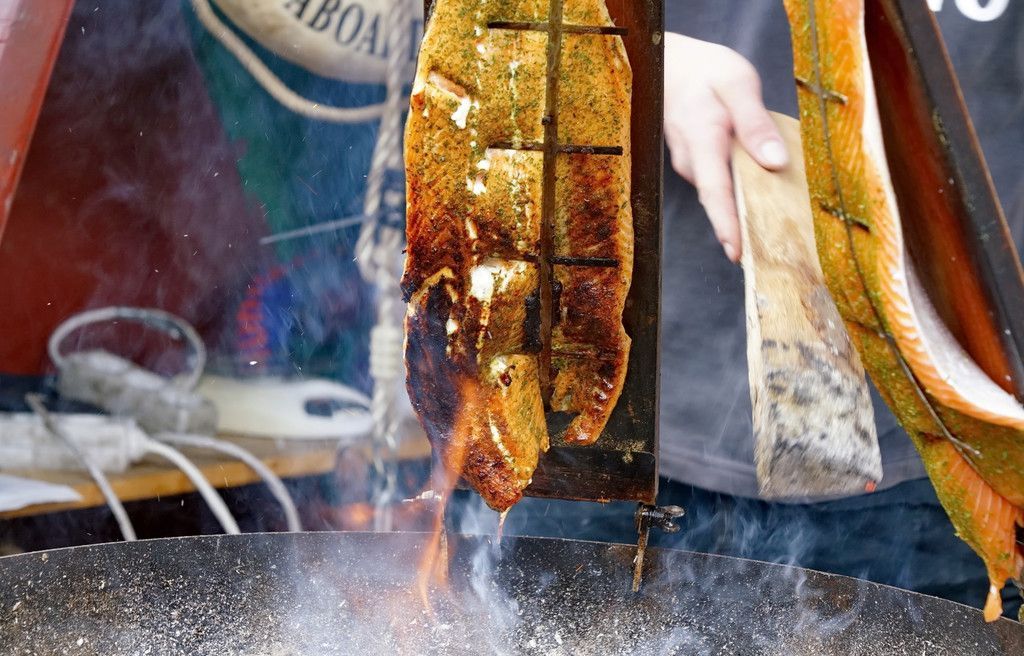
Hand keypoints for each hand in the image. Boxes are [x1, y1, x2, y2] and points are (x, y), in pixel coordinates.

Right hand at [663, 33, 788, 262]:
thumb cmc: (707, 72)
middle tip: (766, 259)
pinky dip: (736, 196)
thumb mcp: (738, 83)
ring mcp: (689, 164)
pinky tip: (759, 199)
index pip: (714, 190)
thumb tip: (775, 163)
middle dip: (739, 231)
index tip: (738, 253)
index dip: (727, 224)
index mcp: (703, 139)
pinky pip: (717, 186)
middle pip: (717, 203)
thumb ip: (756, 123)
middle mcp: (691, 160)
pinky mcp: (695, 164)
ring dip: (740, 214)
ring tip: (770, 236)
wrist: (672, 66)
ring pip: (718, 196)